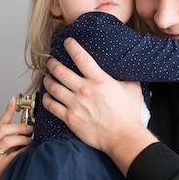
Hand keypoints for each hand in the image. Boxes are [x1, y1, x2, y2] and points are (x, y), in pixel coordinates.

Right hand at [0, 97, 31, 179]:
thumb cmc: (2, 165)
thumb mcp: (6, 148)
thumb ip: (13, 137)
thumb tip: (29, 125)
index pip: (1, 121)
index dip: (8, 110)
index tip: (15, 99)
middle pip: (3, 129)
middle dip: (20, 127)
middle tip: (32, 128)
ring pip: (7, 141)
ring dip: (22, 139)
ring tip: (30, 141)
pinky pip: (12, 155)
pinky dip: (22, 152)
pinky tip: (29, 152)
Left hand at [43, 38, 156, 173]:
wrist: (123, 137)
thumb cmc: (128, 114)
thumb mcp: (132, 89)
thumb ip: (127, 77)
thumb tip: (128, 69)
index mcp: (99, 80)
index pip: (80, 57)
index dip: (71, 46)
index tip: (67, 42)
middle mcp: (84, 90)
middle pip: (60, 70)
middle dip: (52, 63)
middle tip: (51, 61)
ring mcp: (75, 104)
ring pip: (53, 87)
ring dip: (47, 80)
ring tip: (48, 78)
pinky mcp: (70, 118)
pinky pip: (51, 105)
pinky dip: (46, 99)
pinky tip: (47, 96)